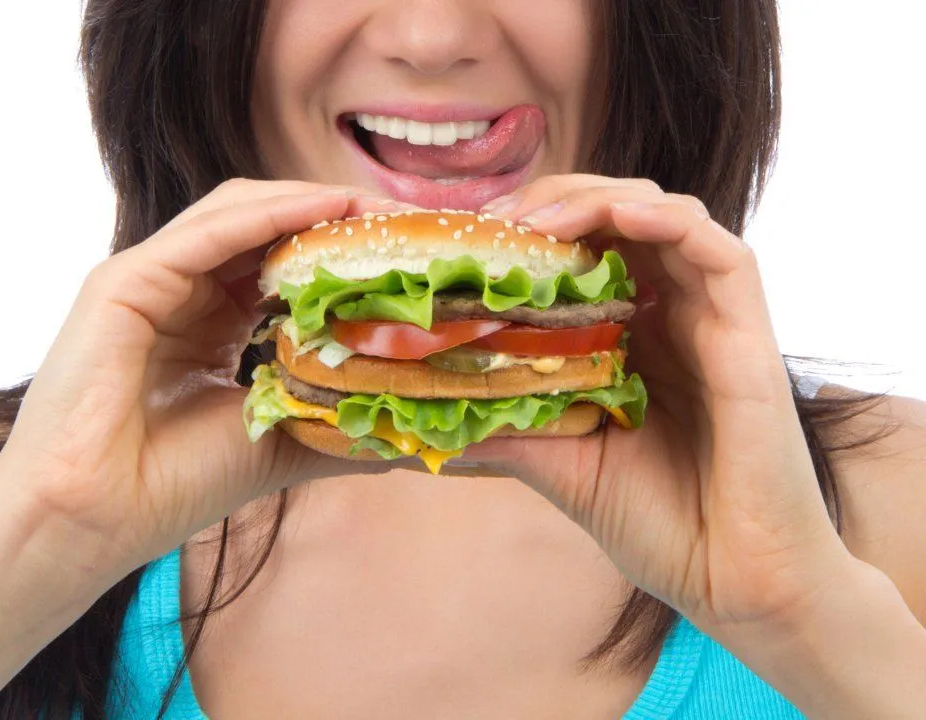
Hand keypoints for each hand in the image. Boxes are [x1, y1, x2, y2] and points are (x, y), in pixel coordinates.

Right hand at [0, 179, 400, 578]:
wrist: (93, 521)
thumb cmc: (176, 485)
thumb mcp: (280, 442)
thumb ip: (335, 423)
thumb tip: (406, 427)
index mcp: (212, 323)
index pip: (284, 261)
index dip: (344, 250)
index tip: (412, 252)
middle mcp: (182, 292)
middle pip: (268, 226)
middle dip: (338, 218)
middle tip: (408, 223)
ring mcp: (151, 281)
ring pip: (239, 214)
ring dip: (312, 204)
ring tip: (376, 210)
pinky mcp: (123, 282)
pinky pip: (206, 233)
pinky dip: (269, 215)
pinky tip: (325, 209)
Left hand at [465, 174, 852, 638]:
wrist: (733, 582)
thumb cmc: (659, 524)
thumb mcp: (565, 462)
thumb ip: (511, 424)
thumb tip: (426, 409)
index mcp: (633, 337)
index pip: (586, 250)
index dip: (534, 229)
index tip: (475, 238)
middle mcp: (672, 316)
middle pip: (619, 218)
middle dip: (556, 203)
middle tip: (497, 221)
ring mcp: (712, 319)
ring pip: (665, 218)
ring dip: (599, 203)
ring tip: (537, 223)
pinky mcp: (751, 333)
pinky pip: (720, 251)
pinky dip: (668, 222)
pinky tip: (618, 220)